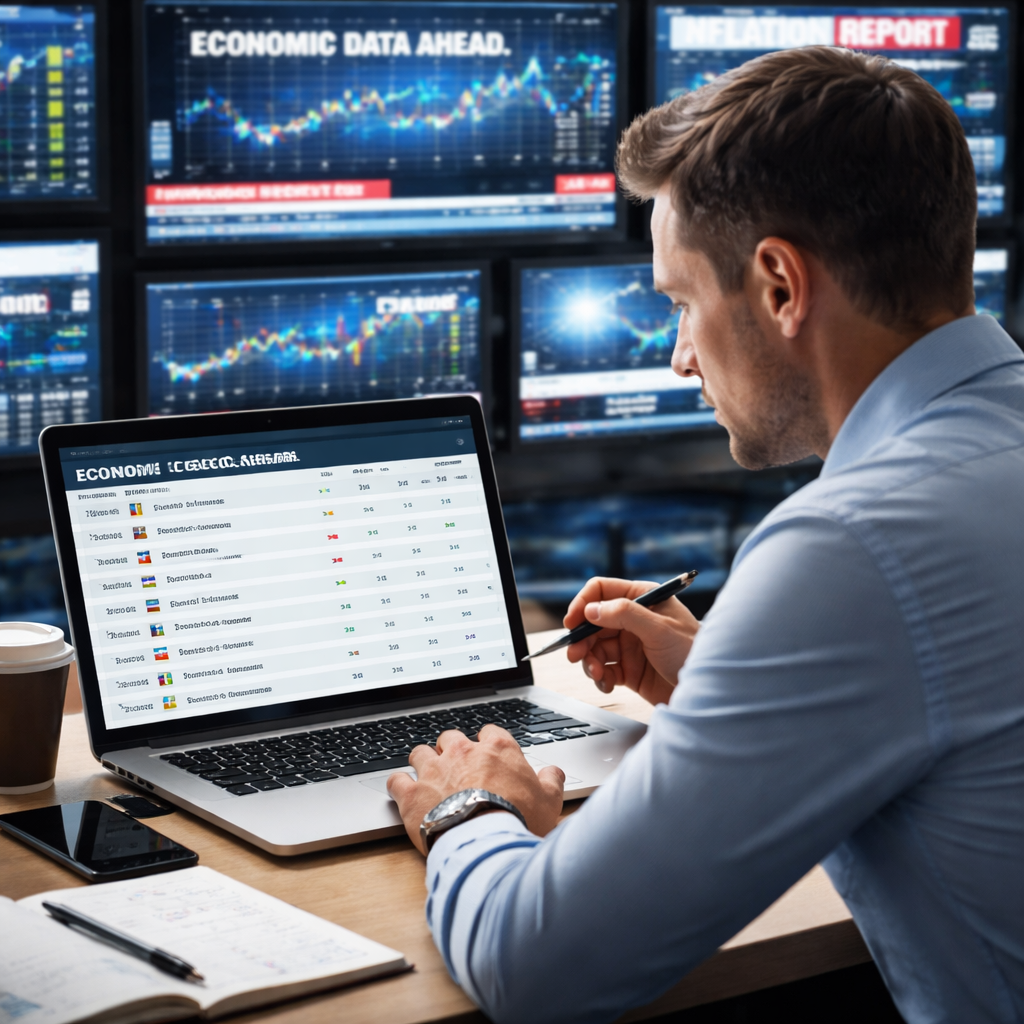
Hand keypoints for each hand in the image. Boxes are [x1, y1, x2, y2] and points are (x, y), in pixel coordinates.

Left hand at [387, 725, 564, 855]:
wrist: (485, 841)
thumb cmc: (519, 819)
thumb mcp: (549, 801)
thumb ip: (551, 781)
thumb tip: (554, 772)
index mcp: (496, 749)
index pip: (490, 732)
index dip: (488, 743)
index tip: (488, 755)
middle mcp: (462, 752)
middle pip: (451, 738)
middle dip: (451, 750)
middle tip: (456, 768)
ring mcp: (434, 770)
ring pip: (420, 753)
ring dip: (423, 762)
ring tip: (427, 777)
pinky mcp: (412, 794)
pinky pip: (396, 780)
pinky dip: (397, 784)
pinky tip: (400, 790)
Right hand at [564, 576, 700, 705]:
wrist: (709, 693)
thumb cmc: (694, 653)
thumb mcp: (659, 629)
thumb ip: (625, 615)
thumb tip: (591, 609)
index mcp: (642, 598)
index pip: (601, 590)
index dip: (583, 604)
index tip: (572, 623)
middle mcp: (633, 619)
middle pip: (592, 622)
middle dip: (582, 639)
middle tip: (576, 656)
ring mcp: (630, 644)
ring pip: (594, 647)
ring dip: (590, 661)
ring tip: (597, 674)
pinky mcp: (628, 668)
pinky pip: (603, 669)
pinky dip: (600, 676)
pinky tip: (607, 683)